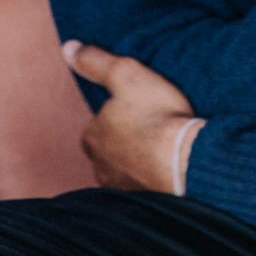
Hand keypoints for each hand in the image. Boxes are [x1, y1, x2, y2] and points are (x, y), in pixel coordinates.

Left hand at [63, 41, 203, 191]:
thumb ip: (94, 61)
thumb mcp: (125, 74)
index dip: (115, 118)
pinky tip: (168, 174)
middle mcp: (102, 169)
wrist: (188, 163)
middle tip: (149, 134)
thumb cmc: (157, 117)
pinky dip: (154, 183)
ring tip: (161, 155)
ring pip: (126, 174)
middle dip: (124, 146)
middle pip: (109, 154)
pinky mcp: (147, 206)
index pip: (95, 127)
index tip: (135, 113)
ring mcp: (124, 191)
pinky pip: (146, 191)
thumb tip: (68, 49)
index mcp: (92, 138)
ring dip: (139, 167)